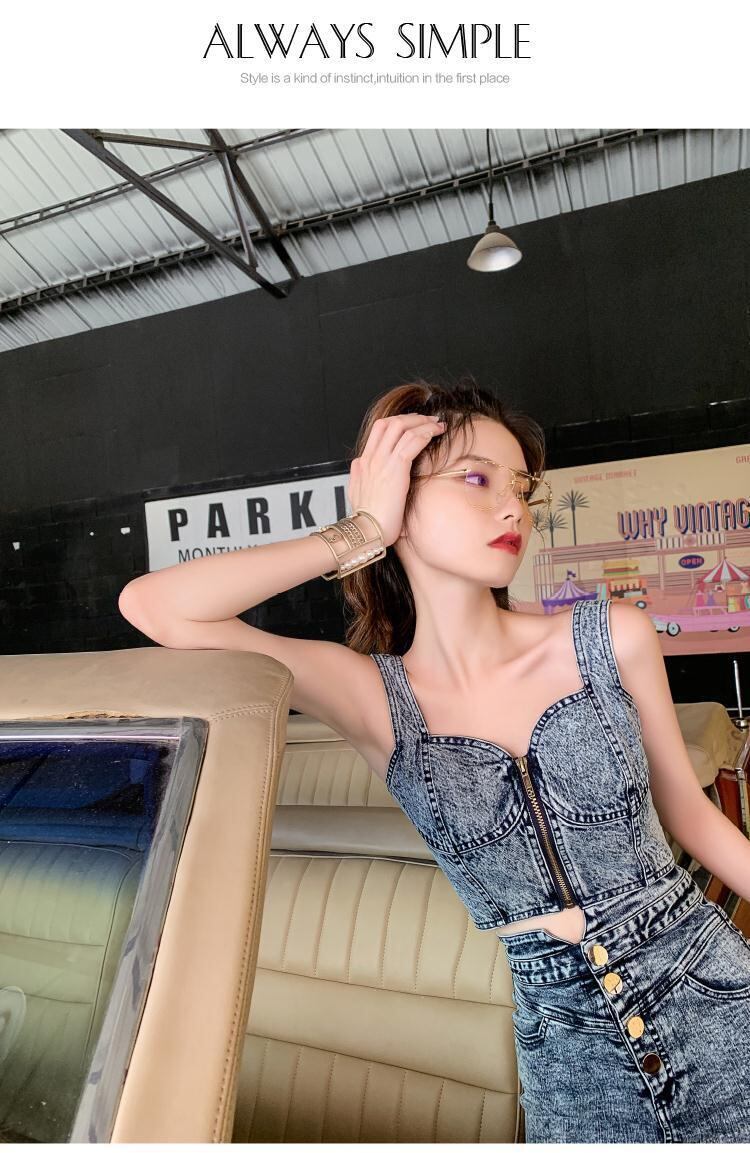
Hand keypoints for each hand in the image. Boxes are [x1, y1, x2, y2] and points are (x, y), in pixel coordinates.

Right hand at [347, 413, 445, 546]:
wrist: (367, 531)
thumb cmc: (367, 520)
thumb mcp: (356, 492)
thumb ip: (359, 475)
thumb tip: (360, 465)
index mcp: (363, 462)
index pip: (379, 429)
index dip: (398, 421)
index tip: (414, 424)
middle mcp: (372, 457)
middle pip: (391, 422)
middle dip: (412, 418)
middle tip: (429, 420)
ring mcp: (383, 461)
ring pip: (403, 427)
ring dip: (423, 422)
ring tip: (438, 425)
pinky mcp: (396, 468)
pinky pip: (413, 441)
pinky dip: (426, 432)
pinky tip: (436, 433)